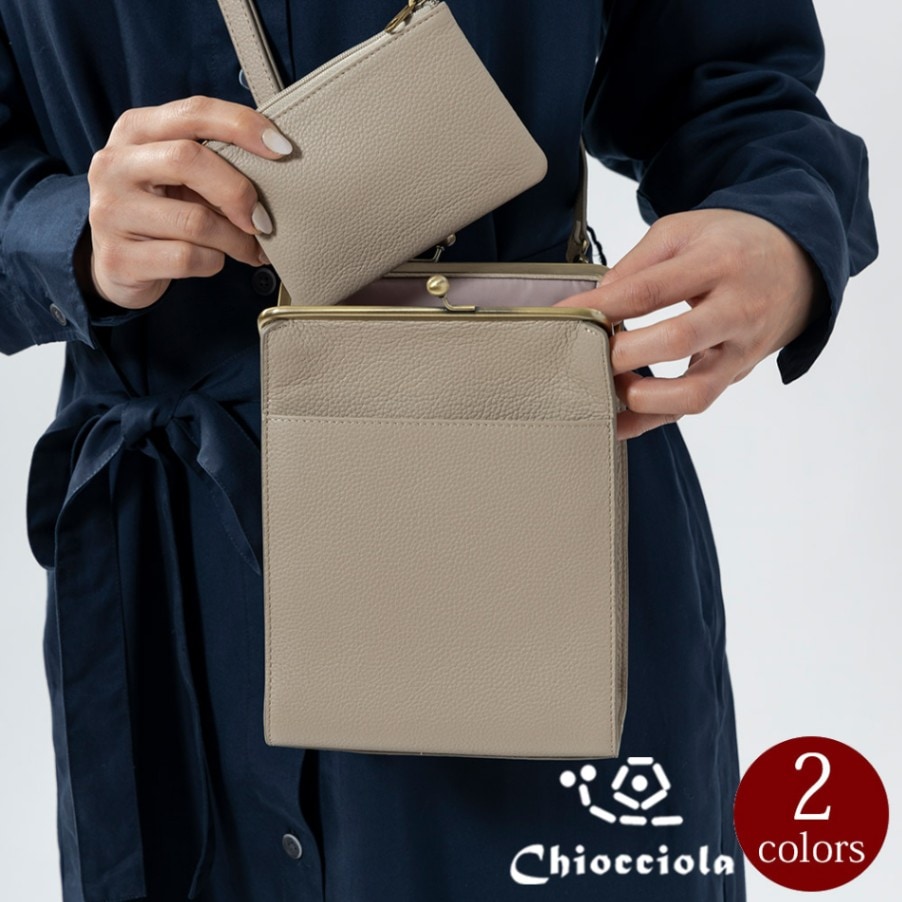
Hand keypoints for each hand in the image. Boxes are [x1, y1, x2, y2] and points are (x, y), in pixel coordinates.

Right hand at [83, 95, 292, 308]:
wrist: (115, 263)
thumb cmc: (159, 211)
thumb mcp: (176, 175)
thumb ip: (211, 160)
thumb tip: (276, 163)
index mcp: (135, 130)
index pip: (193, 112)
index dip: (242, 125)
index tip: (282, 148)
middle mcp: (114, 164)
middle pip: (188, 160)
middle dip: (238, 192)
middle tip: (263, 219)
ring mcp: (110, 211)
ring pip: (195, 220)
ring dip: (235, 239)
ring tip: (248, 248)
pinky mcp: (118, 258)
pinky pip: (187, 258)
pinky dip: (214, 262)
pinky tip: (214, 260)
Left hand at [555, 209, 828, 439]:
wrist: (799, 264)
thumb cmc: (734, 245)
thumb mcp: (685, 232)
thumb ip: (637, 265)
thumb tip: (595, 301)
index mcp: (720, 263)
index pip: (652, 289)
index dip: (604, 306)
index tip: (567, 316)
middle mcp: (737, 309)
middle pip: (679, 340)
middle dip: (626, 354)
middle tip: (590, 354)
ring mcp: (741, 349)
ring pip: (696, 391)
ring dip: (644, 398)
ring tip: (611, 387)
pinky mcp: (736, 374)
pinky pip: (694, 406)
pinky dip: (652, 420)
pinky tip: (618, 421)